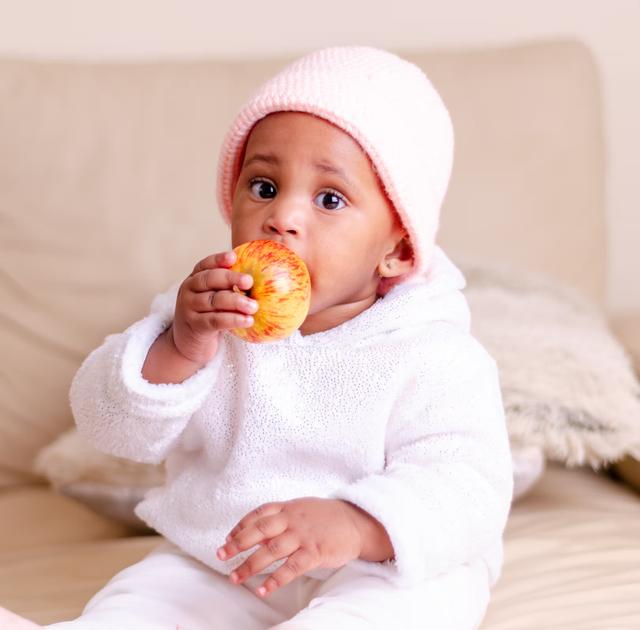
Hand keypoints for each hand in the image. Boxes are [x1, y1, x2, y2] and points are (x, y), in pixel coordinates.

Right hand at [171, 250, 258, 363]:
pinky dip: (233, 319)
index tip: (234, 257)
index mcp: (194, 279)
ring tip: (254, 306)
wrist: (188, 344)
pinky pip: (215, 320)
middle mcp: (188, 291)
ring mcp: (189, 308)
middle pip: (209, 279)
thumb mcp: (213, 299)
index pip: (204, 265)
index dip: (218, 259)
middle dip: (230, 278)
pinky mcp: (195, 326)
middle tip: (249, 281)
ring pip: (213, 301)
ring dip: (236, 302)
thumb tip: (259, 279)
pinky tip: (248, 320)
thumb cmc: (208, 316)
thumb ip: (227, 288)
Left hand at [216, 497, 363, 596]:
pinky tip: (263, 589)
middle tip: (221, 556)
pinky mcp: (315, 552)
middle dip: (237, 544)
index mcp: (289, 508)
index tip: (227, 538)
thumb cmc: (327, 517)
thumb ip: (281, 518)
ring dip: (251, 565)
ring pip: (271, 550)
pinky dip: (275, 579)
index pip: (259, 514)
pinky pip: (291, 567)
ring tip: (235, 578)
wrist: (357, 521)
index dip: (240, 525)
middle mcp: (293, 520)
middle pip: (259, 531)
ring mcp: (303, 536)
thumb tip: (257, 532)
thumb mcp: (302, 509)